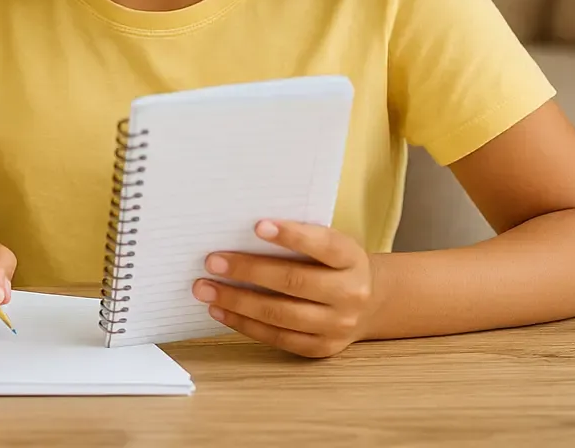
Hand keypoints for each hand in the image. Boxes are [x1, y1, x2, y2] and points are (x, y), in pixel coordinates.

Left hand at [193, 219, 378, 357]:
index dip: (292, 236)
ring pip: (282, 315)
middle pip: (294, 282)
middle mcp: (350, 293)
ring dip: (237, 302)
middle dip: (248, 271)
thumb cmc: (333, 264)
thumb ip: (299, 238)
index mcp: (351, 259)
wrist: (368, 303)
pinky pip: (278, 338)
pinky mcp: (321, 347)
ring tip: (205, 290)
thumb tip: (240, 233)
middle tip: (212, 262)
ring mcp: (338, 325)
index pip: (323, 245)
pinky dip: (245, 324)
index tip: (257, 226)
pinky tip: (220, 312)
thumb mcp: (329, 245)